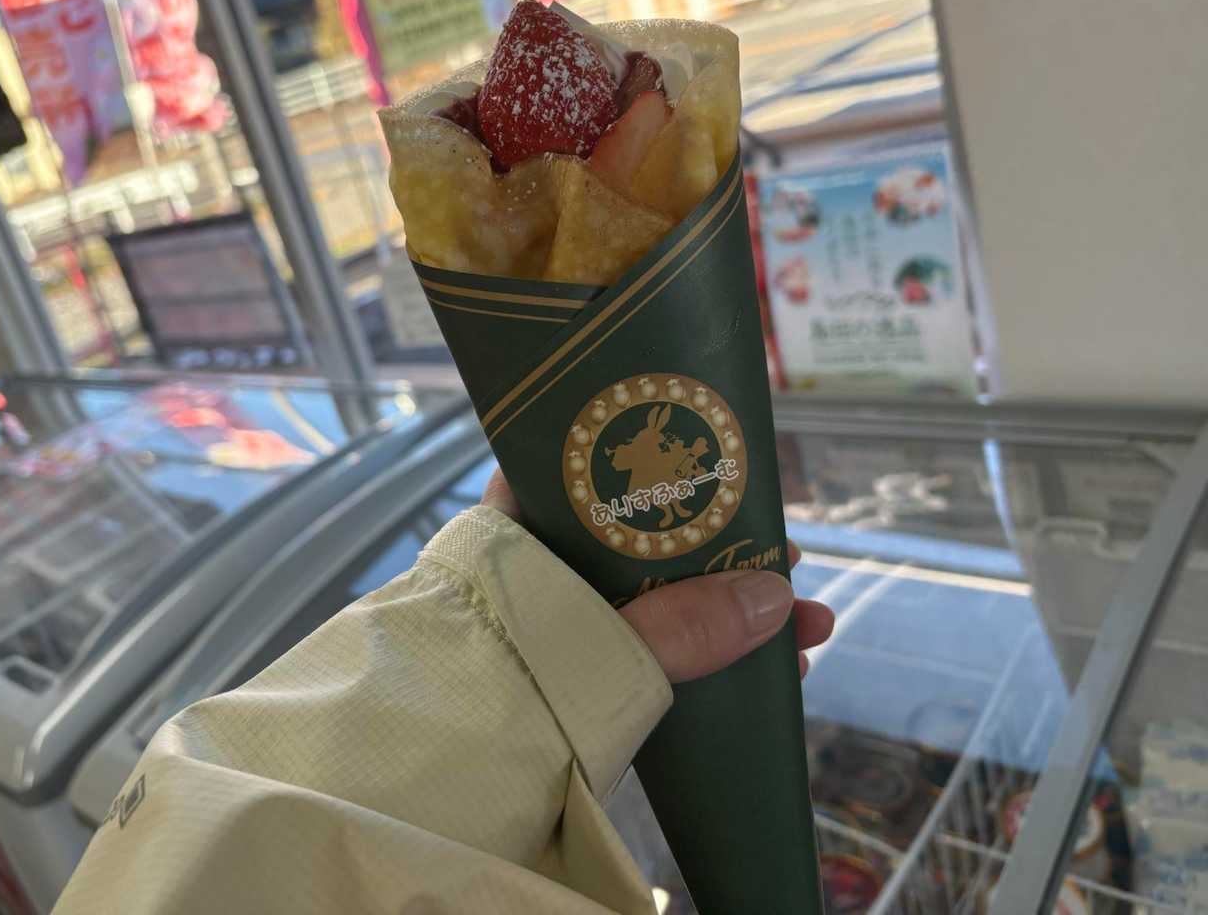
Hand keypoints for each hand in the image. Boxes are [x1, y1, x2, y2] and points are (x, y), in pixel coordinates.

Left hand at [482, 470, 833, 683]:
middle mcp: (537, 565)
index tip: (729, 478)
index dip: (663, 469)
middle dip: (725, 555)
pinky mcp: (577, 674)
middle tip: (792, 563)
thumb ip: (685, 625)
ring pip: (658, 598)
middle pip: (644, 539)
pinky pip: (654, 649)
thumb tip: (775, 598)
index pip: (589, 468)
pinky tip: (770, 673)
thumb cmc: (504, 691)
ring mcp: (558, 622)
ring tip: (809, 630)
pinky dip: (708, 655)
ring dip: (732, 611)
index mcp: (521, 527)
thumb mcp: (604, 647)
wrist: (444, 786)